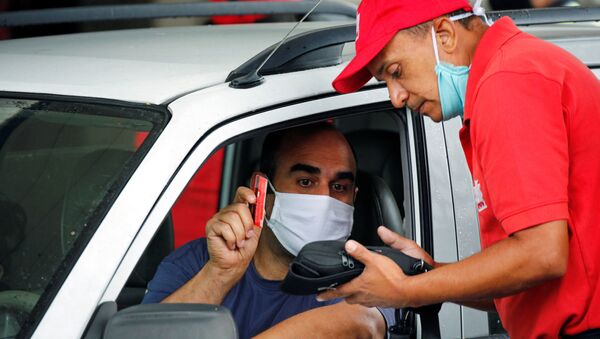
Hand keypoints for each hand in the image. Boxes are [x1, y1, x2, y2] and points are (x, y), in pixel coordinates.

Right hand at [205, 186, 261, 280]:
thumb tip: (261, 206)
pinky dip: (231, 239)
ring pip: (233, 218)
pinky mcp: (211, 226)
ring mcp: (218, 218)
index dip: (247, 193)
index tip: (254, 199)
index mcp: (237, 211)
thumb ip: (257, 218)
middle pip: (240, 207)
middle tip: (247, 235)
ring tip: (238, 242)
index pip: (241, 194)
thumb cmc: (243, 249)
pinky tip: (230, 244)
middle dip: (247, 224)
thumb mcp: (255, 232)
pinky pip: (225, 228)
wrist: (234, 264)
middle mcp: (227, 212)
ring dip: (239, 235)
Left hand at [317, 226, 433, 307]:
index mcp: (359, 287)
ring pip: (359, 300)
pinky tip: (371, 292)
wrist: (411, 291)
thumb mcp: (375, 260)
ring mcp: (374, 301)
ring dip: (354, 296)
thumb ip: (360, 252)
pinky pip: (371, 301)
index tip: (318, 295)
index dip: (327, 292)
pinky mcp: (383, 302)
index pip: (338, 291)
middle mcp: (364, 296)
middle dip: (340, 295)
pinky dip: (368, 297)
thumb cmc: (394, 278)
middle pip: (347, 298)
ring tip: (352, 291)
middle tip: (334, 293)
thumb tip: (348, 245)